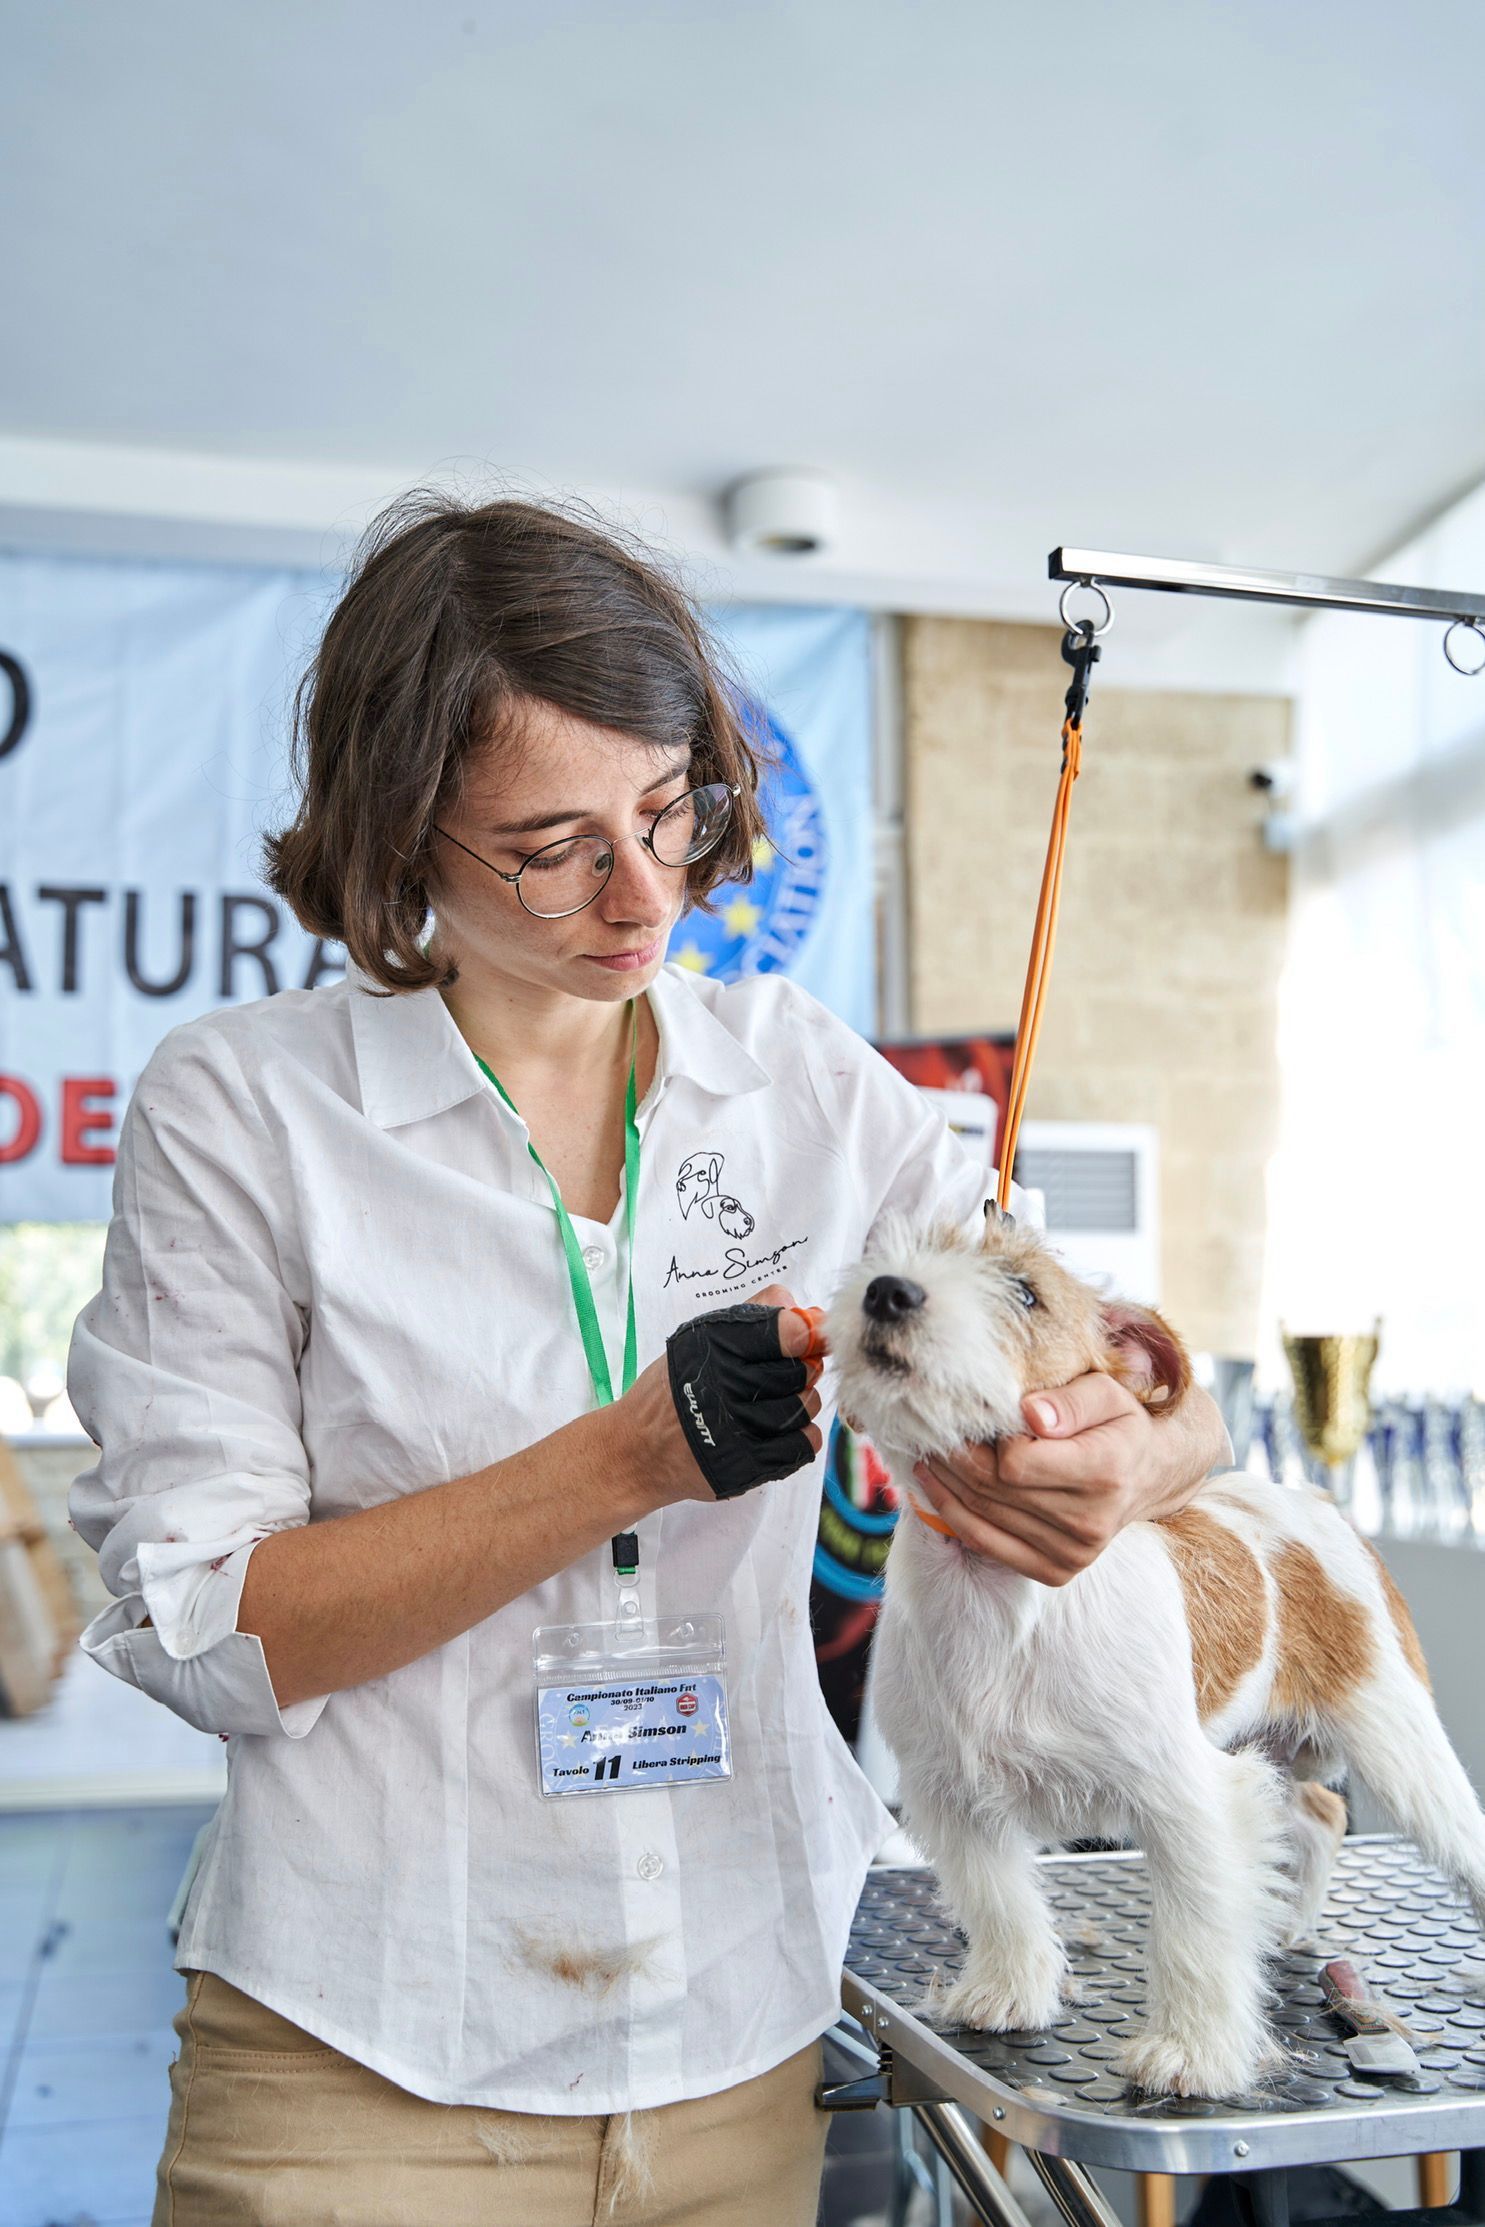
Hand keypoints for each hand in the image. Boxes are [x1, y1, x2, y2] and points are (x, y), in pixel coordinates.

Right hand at [610, 1284, 823, 1508]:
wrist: (639, 1449)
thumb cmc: (674, 1388)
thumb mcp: (700, 1338)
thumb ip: (752, 1315)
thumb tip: (801, 1307)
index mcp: (716, 1346)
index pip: (786, 1331)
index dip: (806, 1333)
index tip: (806, 1338)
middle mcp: (726, 1385)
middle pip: (801, 1370)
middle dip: (803, 1368)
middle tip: (789, 1371)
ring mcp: (738, 1429)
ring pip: (805, 1407)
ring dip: (801, 1402)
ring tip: (778, 1400)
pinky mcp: (748, 1465)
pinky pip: (802, 1446)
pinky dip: (801, 1436)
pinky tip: (781, 1429)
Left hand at [910, 1375, 1225, 1586]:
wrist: (1146, 1476)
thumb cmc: (1118, 1425)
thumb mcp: (1106, 1393)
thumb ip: (1069, 1401)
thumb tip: (1030, 1414)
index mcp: (1105, 1472)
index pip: (1017, 1464)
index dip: (992, 1439)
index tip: (987, 1419)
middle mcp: (1090, 1522)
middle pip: (994, 1491)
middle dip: (954, 1459)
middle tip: (931, 1432)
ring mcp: (1073, 1554)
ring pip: (982, 1518)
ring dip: (944, 1486)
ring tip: (927, 1456)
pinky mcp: (1056, 1572)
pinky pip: (987, 1546)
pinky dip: (954, 1516)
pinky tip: (936, 1488)